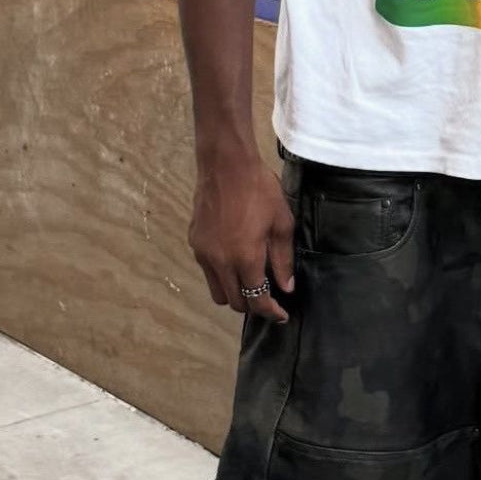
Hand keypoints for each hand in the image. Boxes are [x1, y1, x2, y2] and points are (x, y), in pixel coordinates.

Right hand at [188, 153, 294, 322]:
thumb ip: (283, 260)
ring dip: (235, 294)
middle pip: (235, 303)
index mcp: (245, 259)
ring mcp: (204, 254)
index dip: (271, 313)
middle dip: (253, 306)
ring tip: (249, 283)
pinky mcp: (195, 243)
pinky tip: (234, 263)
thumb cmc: (259, 190)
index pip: (257, 301)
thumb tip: (286, 287)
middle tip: (268, 298)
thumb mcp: (281, 224)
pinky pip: (208, 272)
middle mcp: (221, 263)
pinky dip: (222, 276)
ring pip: (218, 292)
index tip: (281, 315)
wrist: (225, 164)